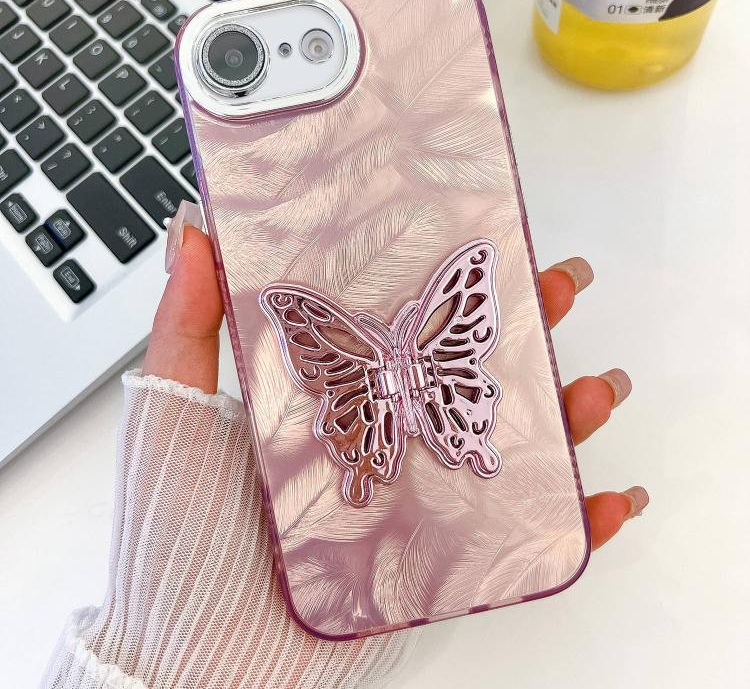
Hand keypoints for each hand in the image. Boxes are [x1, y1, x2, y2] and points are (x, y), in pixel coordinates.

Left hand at [143, 210, 647, 548]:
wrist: (200, 652)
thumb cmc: (180, 531)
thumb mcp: (175, 408)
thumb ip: (187, 322)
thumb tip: (193, 231)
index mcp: (341, 397)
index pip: (412, 328)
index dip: (451, 286)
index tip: (491, 244)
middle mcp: (389, 439)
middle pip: (471, 376)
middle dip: (527, 329)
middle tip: (561, 288)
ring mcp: (421, 498)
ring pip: (509, 446)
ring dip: (566, 415)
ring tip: (594, 389)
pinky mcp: (441, 559)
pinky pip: (521, 538)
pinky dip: (573, 521)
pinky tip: (604, 498)